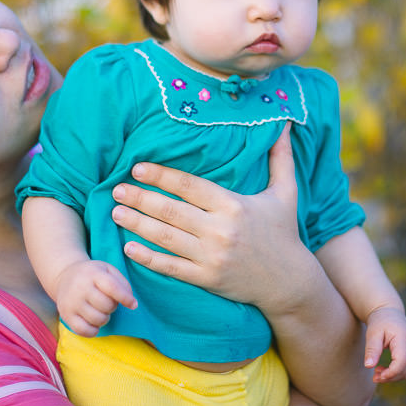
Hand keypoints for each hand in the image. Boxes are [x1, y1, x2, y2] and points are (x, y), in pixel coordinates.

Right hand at [54, 259, 135, 336]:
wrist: (64, 276)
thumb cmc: (92, 275)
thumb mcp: (108, 270)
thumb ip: (122, 284)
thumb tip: (132, 303)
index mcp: (93, 273)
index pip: (112, 287)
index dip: (125, 298)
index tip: (133, 305)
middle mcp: (80, 287)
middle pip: (106, 305)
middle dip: (112, 307)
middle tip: (108, 302)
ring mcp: (71, 302)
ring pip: (97, 319)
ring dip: (105, 318)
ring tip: (101, 310)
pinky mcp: (65, 315)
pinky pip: (84, 330)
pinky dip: (93, 330)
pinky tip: (93, 322)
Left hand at [109, 124, 310, 312]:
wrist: (289, 282)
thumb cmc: (284, 232)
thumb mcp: (287, 192)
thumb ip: (281, 157)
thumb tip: (285, 123)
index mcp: (234, 205)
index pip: (190, 186)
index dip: (162, 176)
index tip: (138, 167)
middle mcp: (221, 230)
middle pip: (171, 211)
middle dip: (141, 198)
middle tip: (116, 188)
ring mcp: (212, 257)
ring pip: (166, 237)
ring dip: (137, 224)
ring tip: (115, 211)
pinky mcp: (207, 279)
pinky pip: (171, 267)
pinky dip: (148, 258)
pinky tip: (128, 248)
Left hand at [364, 306, 405, 382]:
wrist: (389, 312)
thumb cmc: (380, 321)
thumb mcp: (373, 333)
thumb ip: (372, 349)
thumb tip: (368, 366)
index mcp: (403, 338)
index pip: (402, 361)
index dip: (391, 372)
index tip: (377, 375)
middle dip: (391, 377)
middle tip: (374, 376)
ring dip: (394, 376)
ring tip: (378, 372)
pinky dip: (398, 373)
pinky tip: (385, 370)